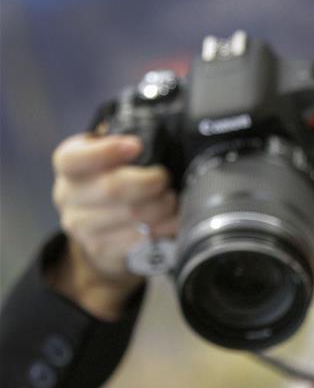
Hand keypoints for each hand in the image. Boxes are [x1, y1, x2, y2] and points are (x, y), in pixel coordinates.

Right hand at [49, 133, 178, 318]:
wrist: (98, 237)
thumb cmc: (108, 189)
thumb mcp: (105, 161)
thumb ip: (119, 147)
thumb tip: (151, 136)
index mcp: (68, 167)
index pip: (75, 159)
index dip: (107, 152)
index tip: (136, 146)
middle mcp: (68, 198)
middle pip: (113, 188)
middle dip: (150, 182)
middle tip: (164, 179)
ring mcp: (83, 229)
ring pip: (133, 215)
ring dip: (162, 206)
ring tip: (171, 200)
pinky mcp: (103, 252)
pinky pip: (141, 240)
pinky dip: (165, 228)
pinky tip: (172, 220)